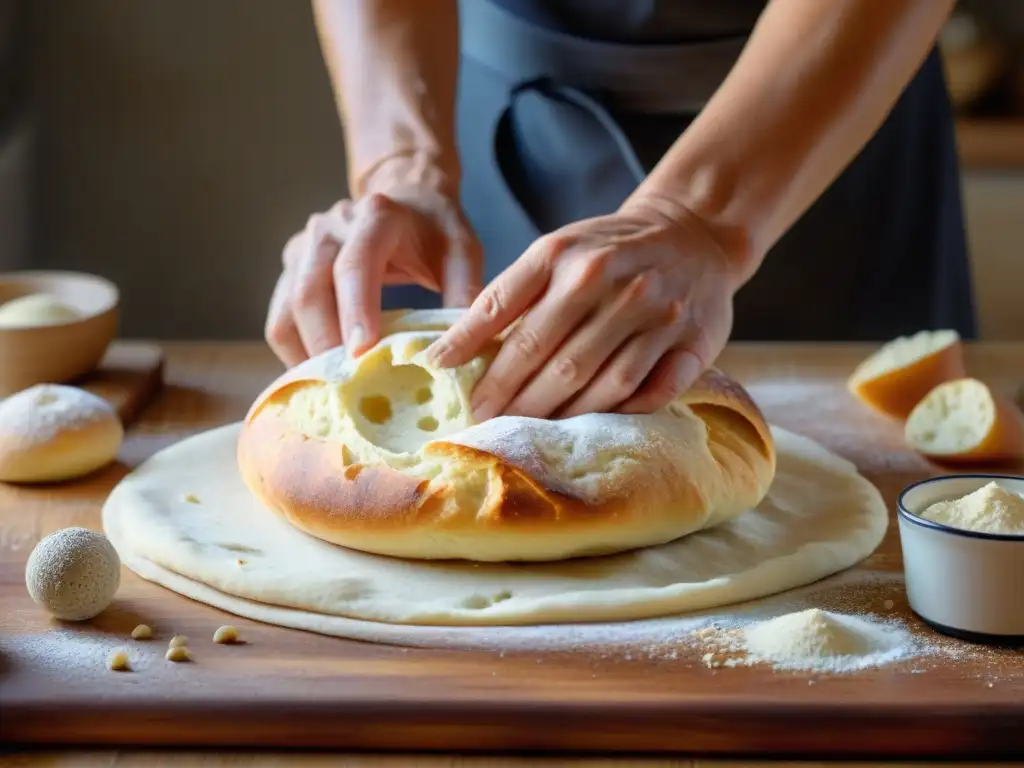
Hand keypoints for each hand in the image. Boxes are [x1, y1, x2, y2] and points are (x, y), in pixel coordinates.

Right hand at [264, 156, 481, 367]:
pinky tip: (323, 378)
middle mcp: (329, 229)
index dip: (355, 309)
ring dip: (306, 354)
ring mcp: (303, 249)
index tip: (360, 352)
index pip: (354, 264)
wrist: (406, 200)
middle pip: (309, 291)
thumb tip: (456, 350)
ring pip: (286, 309)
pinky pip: (281, 320)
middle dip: (325, 343)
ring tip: (335, 391)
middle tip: (348, 388)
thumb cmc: (435, 230)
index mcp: (375, 217)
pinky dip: (296, 353)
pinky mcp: (291, 271)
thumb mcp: (462, 250)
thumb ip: (465, 292)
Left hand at [427, 200, 747, 419]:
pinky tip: (593, 423)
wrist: (691, 232)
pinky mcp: (692, 339)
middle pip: (549, 356)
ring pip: (598, 381)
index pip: (504, 309)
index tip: (442, 379)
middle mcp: (607, 279)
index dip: (470, 351)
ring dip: (559, 412)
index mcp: (562, 253)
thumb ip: (509, 296)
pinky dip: (620, 412)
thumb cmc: (607, 251)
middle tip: (483, 421)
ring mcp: (654, 310)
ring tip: (528, 429)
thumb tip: (449, 355)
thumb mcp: (554, 252)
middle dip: (510, 396)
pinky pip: (650, 390)